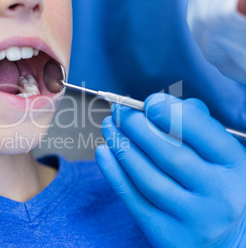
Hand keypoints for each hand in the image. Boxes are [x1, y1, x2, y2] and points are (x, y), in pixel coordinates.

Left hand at [96, 93, 245, 246]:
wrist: (225, 241)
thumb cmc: (217, 187)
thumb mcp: (221, 158)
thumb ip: (199, 128)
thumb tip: (164, 104)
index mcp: (237, 167)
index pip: (203, 133)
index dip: (172, 112)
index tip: (149, 101)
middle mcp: (220, 194)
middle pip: (169, 154)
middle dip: (137, 126)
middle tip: (119, 111)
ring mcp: (194, 219)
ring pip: (147, 177)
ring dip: (121, 146)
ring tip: (109, 126)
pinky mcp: (167, 235)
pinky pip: (133, 199)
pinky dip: (113, 172)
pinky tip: (103, 152)